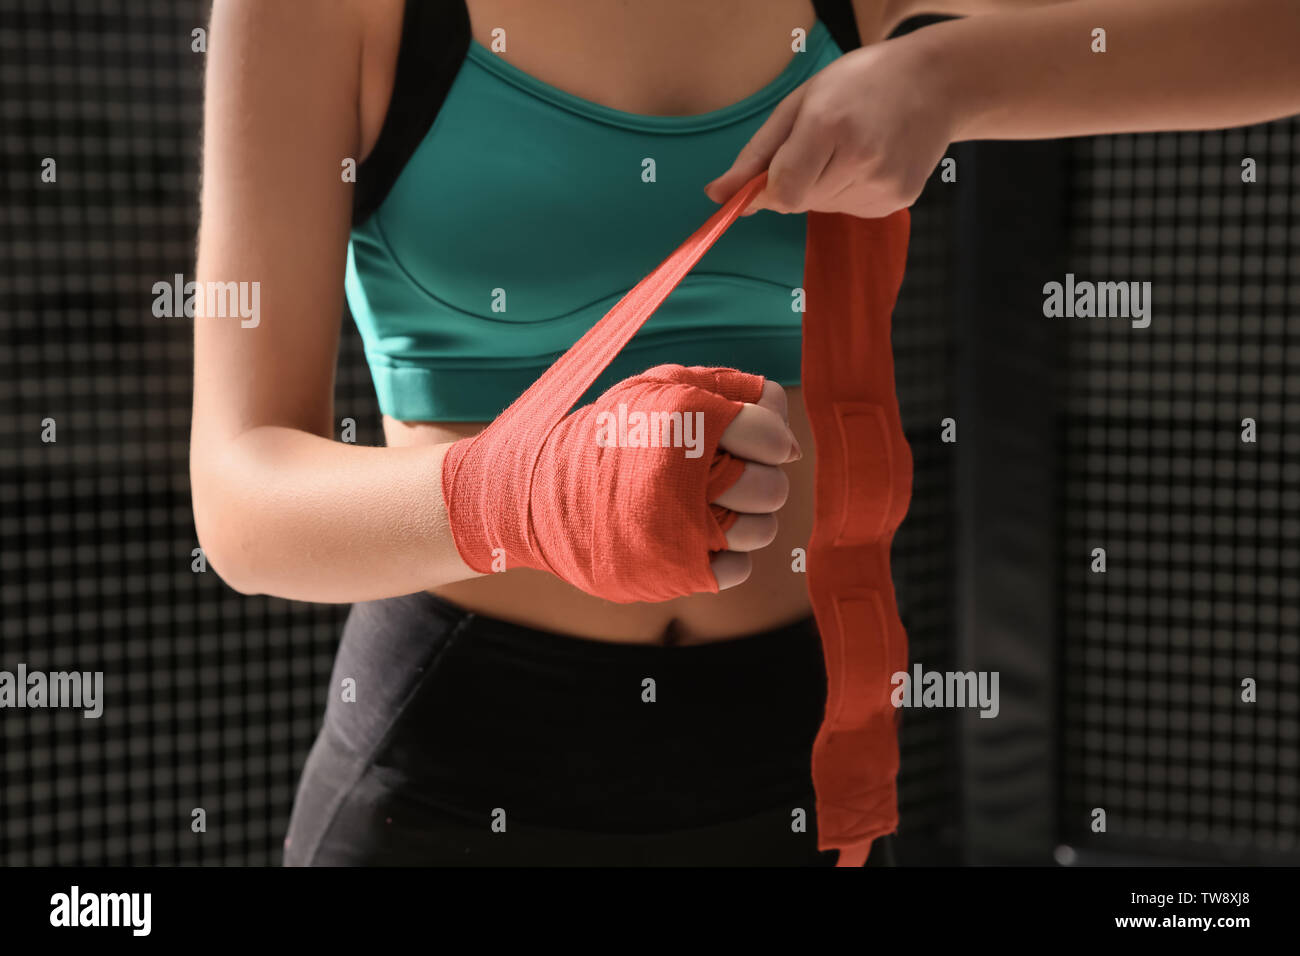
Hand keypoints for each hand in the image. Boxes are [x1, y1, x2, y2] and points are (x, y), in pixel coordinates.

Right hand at [442, 365, 799, 602]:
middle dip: (759, 480)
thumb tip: (783, 422)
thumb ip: (721, 388)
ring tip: (715, 507)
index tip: (759, 442)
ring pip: (762, 530)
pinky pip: (739, 568)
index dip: (770, 436)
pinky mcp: (675, 572)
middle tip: (729, 476)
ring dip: (748, 519)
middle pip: (770, 486)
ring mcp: (680, 530)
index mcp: (682, 419)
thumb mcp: (654, 387)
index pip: (769, 429)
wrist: (538, 496)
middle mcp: (682, 475)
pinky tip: (698, 536)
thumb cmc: (609, 437)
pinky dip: (727, 556)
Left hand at [704, 35, 953, 218]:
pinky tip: (868, 161)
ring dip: (822, 186)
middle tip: (820, 144)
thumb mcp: (801, 103)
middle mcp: (860, 160)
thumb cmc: (861, 83)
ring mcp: (883, 185)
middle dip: (796, 181)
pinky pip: (851, 209)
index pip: (782, 191)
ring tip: (849, 148)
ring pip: (823, 207)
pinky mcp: (898, 200)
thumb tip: (717, 196)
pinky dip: (848, 192)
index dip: (766, 192)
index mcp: (829, 126)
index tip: (763, 180)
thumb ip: (757, 154)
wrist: (935, 84)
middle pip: (800, 201)